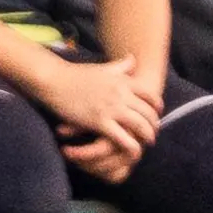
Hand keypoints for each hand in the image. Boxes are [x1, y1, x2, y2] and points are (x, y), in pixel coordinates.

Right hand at [39, 52, 161, 181]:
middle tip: (154, 132)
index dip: (157, 106)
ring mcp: (111, 108)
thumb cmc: (76, 74)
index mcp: (123, 81)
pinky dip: (131, 147)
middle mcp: (121, 94)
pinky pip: (122, 137)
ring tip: (148, 143)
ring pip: (140, 125)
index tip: (158, 114)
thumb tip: (133, 59)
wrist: (55, 80)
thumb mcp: (103, 68)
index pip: (150, 95)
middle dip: (155, 124)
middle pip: (148, 112)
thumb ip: (120, 66)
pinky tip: (134, 152)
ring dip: (148, 136)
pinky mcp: (99, 122)